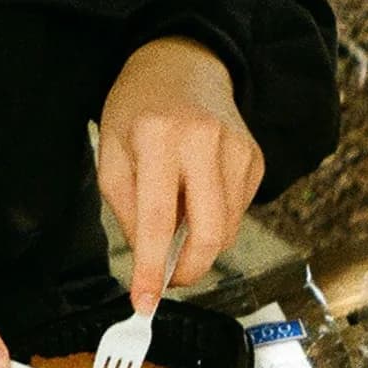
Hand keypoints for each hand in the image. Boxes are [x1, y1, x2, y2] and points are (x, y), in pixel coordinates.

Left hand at [98, 37, 264, 311]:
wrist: (184, 64)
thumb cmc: (138, 109)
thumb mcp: (112, 154)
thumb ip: (127, 210)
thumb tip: (152, 261)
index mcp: (158, 137)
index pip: (158, 219)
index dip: (152, 269)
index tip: (145, 304)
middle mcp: (204, 140)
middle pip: (209, 232)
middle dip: (190, 269)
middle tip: (170, 280)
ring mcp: (238, 148)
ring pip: (227, 228)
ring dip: (201, 242)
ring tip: (178, 216)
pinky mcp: (255, 158)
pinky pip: (239, 212)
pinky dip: (216, 220)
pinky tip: (199, 195)